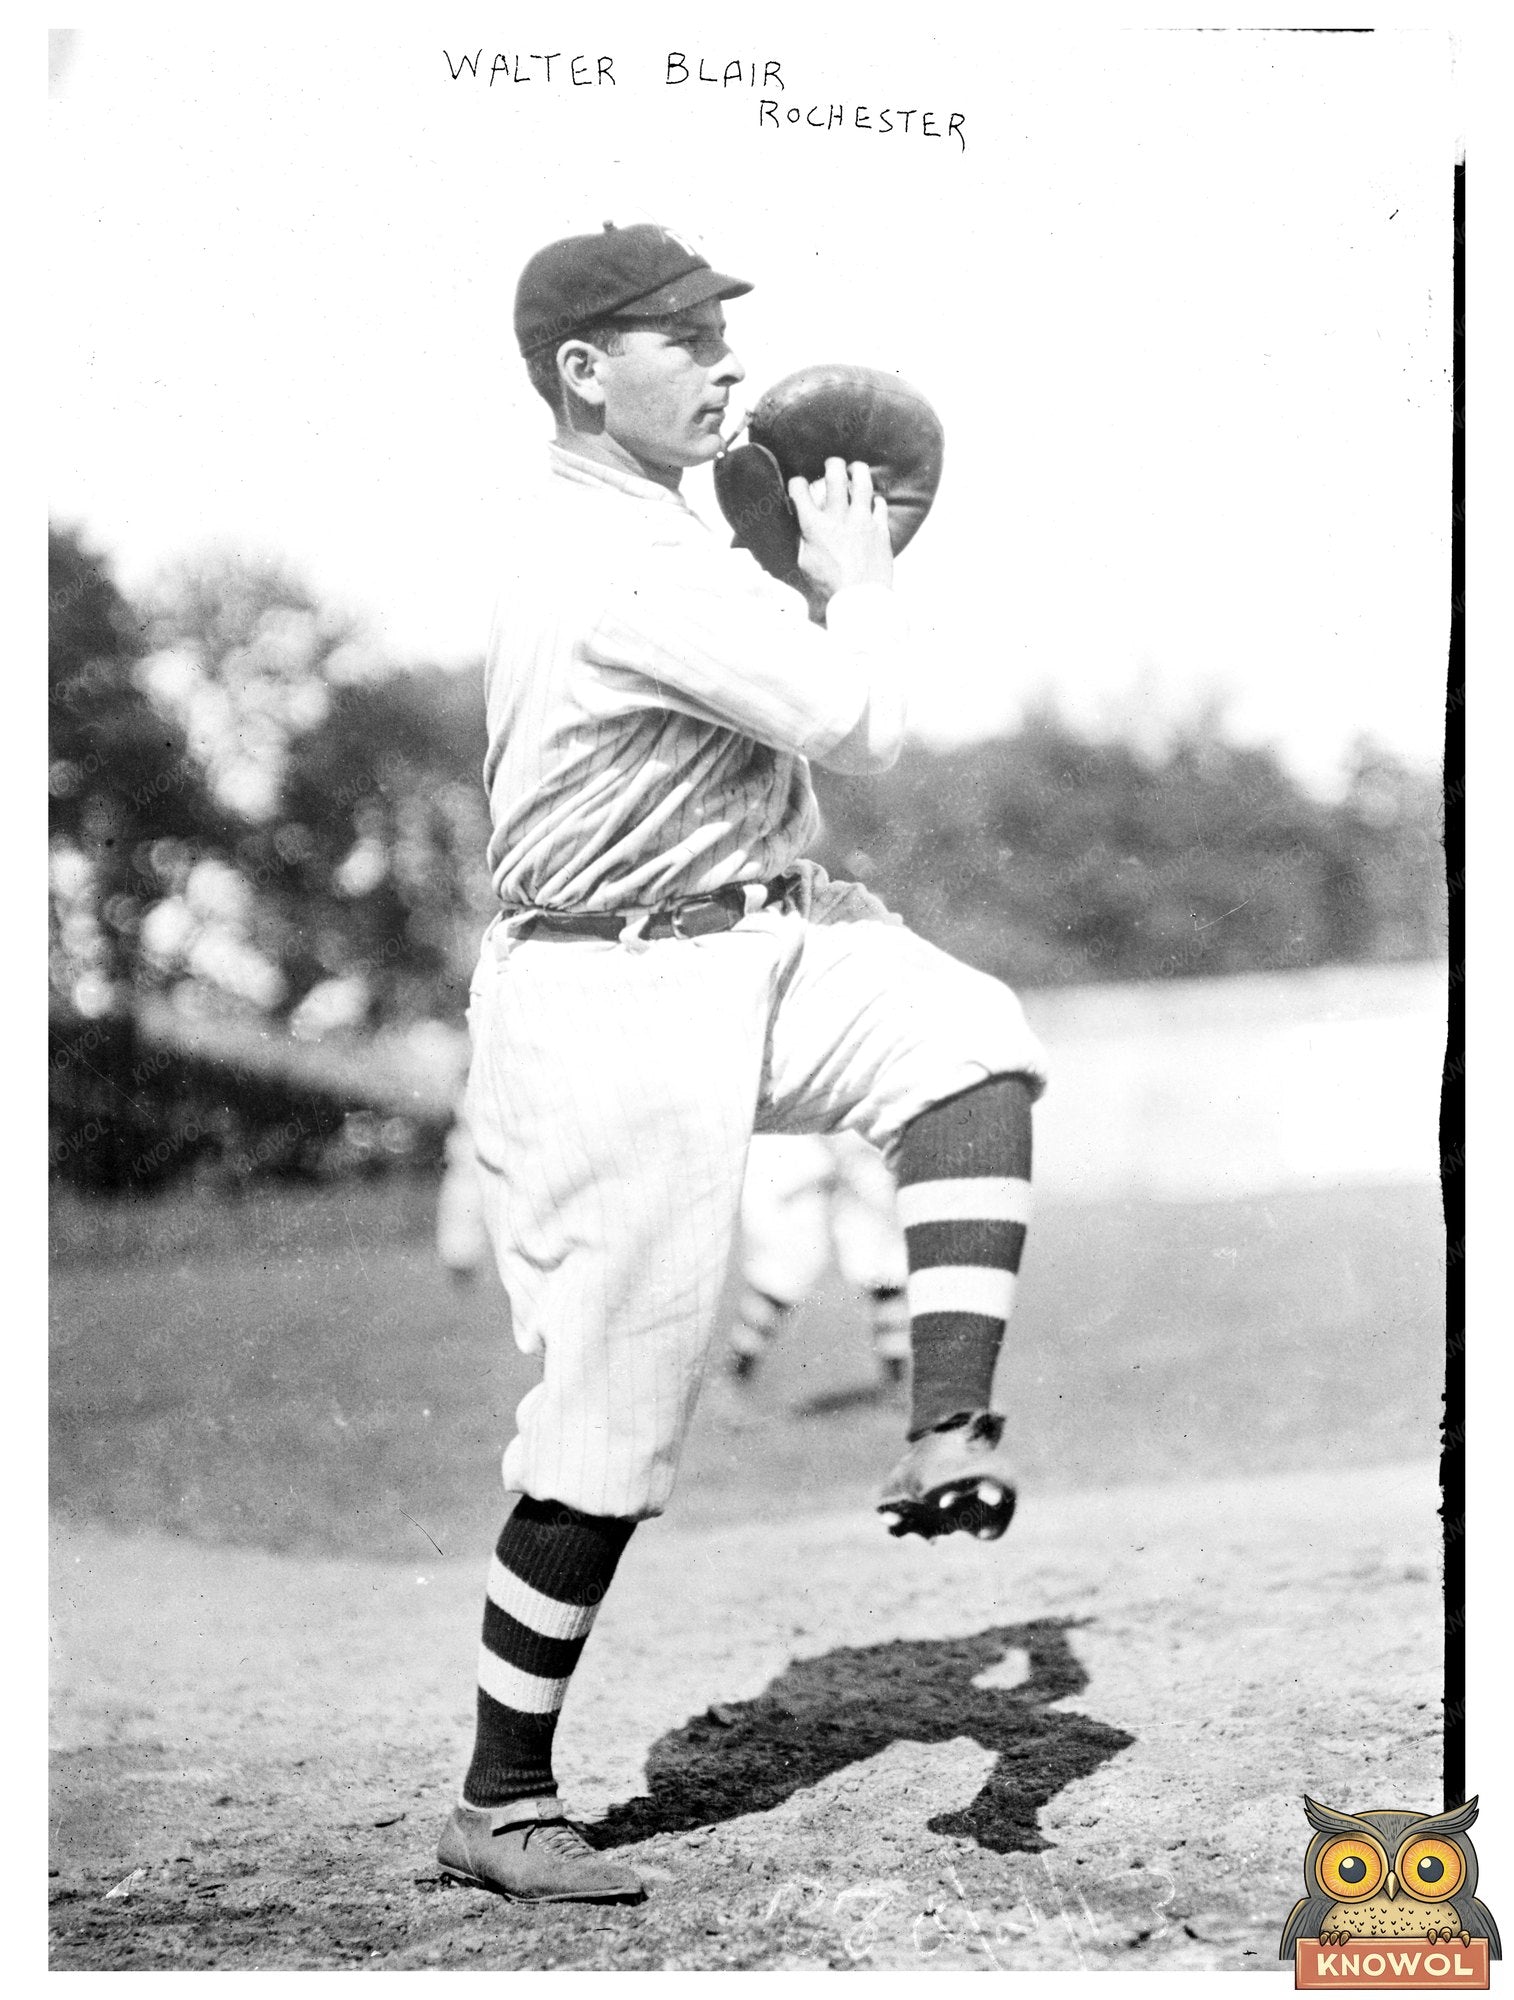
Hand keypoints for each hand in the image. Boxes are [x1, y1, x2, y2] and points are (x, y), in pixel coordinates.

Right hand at [788, 457, 893, 609]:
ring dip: (858, 470)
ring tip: (855, 468)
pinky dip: (874, 500)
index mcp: (814, 526)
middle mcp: (838, 518)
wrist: (860, 599)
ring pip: (862, 481)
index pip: (800, 490)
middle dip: (832, 464)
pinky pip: (880, 504)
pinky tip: (871, 501)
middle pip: (834, 475)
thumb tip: (801, 527)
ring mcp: (862, 521)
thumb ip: (803, 540)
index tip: (798, 485)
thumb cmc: (829, 586)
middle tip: (832, 464)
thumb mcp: (805, 563)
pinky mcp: (880, 529)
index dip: (797, 483)